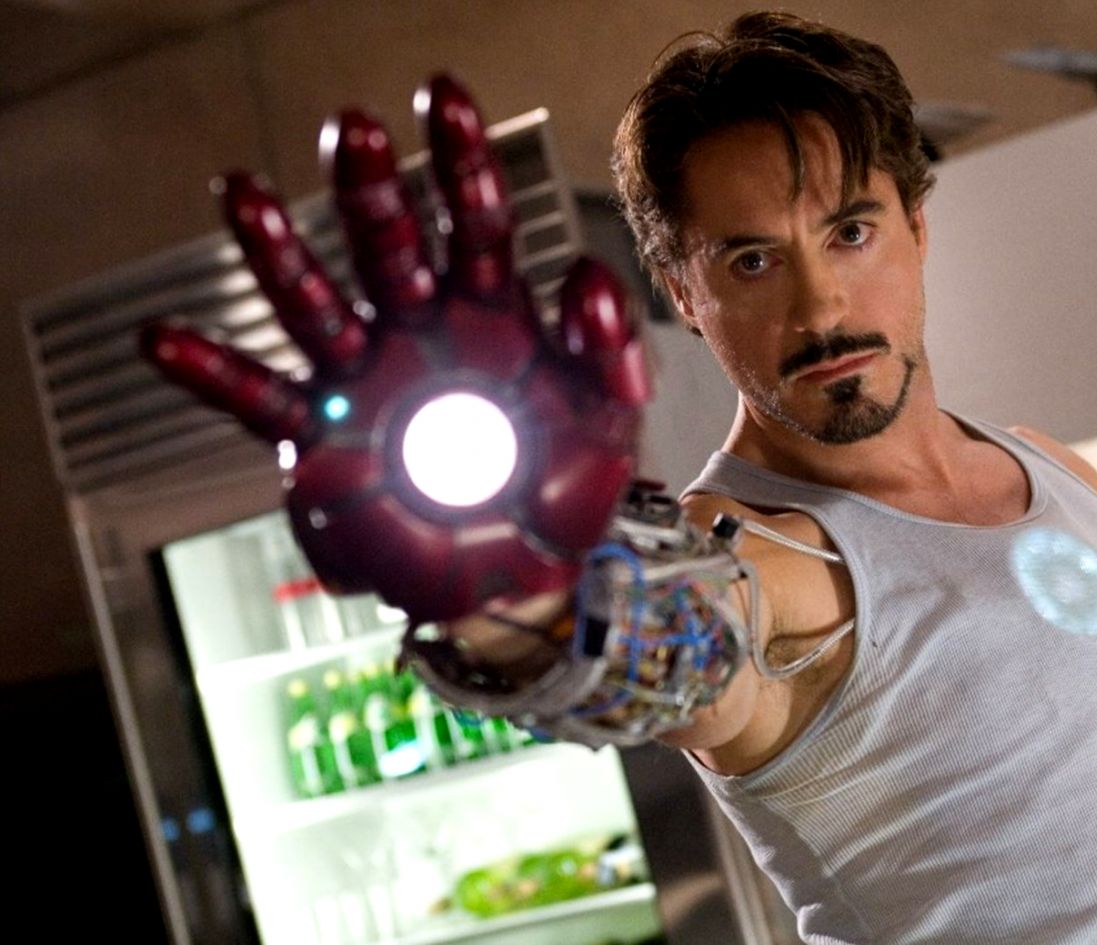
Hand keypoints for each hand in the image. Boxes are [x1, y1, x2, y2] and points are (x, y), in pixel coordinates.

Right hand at [141, 76, 647, 621]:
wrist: (523, 576)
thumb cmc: (568, 492)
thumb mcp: (611, 418)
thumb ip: (609, 348)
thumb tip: (585, 269)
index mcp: (494, 316)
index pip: (478, 224)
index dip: (462, 162)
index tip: (444, 97)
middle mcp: (421, 332)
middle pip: (389, 246)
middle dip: (370, 188)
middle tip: (352, 127)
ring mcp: (367, 379)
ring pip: (316, 304)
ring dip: (280, 252)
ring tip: (243, 194)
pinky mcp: (326, 438)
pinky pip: (262, 403)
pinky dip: (213, 375)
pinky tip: (164, 339)